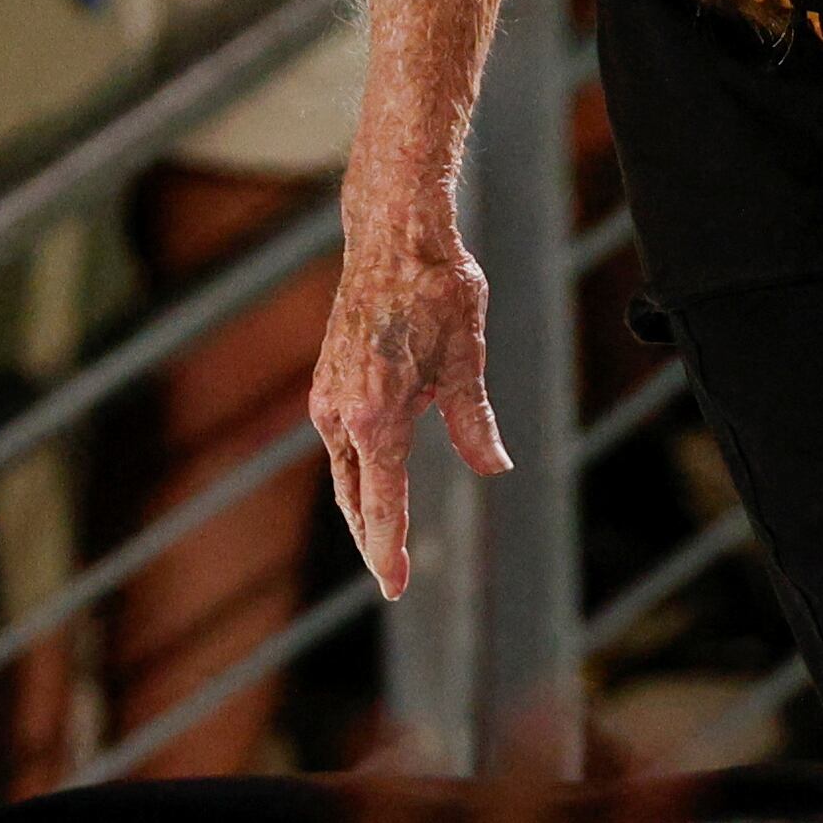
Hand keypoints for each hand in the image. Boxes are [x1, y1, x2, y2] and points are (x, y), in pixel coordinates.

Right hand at [309, 198, 509, 598]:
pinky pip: (339, 442)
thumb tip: (496, 468)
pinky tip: (372, 478)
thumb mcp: (467, 358)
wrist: (392, 235)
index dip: (389, 550)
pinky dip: (355, 471)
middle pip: (354, 498)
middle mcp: (342, 412)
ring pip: (344, 471)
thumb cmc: (437, 291)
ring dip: (362, 507)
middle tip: (392, 578)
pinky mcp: (326, 381)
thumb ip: (474, 422)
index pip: (382, 504)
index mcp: (378, 416)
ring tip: (382, 539)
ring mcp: (328, 396)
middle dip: (373, 540)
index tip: (394, 586)